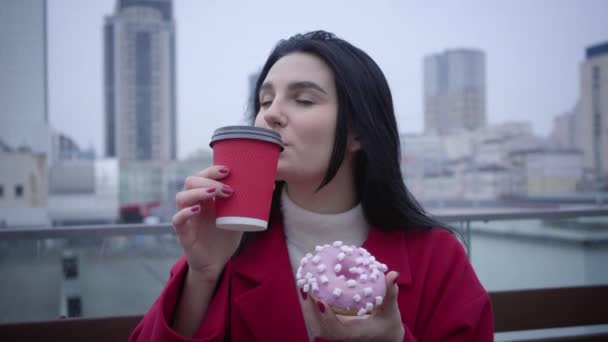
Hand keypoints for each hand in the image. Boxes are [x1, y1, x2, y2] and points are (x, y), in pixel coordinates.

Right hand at [171, 165, 241, 282]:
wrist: (217, 262)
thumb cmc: (226, 236)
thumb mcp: (239, 216)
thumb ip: (249, 202)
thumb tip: (271, 185)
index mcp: (205, 197)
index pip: (202, 175)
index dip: (212, 170)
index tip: (229, 170)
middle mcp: (193, 203)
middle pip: (191, 181)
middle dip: (209, 180)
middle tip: (228, 188)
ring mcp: (187, 217)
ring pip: (182, 197)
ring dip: (199, 191)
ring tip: (216, 193)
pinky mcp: (183, 233)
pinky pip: (177, 219)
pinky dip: (186, 212)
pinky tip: (198, 209)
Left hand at [302, 271, 404, 341]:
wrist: (385, 336)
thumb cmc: (388, 325)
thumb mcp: (391, 310)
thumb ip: (390, 293)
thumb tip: (393, 275)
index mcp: (355, 333)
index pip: (337, 330)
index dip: (326, 317)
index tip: (320, 302)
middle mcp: (342, 335)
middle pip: (319, 327)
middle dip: (309, 308)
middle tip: (306, 286)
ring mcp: (335, 332)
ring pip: (315, 324)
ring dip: (307, 306)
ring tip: (304, 284)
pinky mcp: (332, 327)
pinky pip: (316, 319)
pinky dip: (310, 306)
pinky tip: (308, 290)